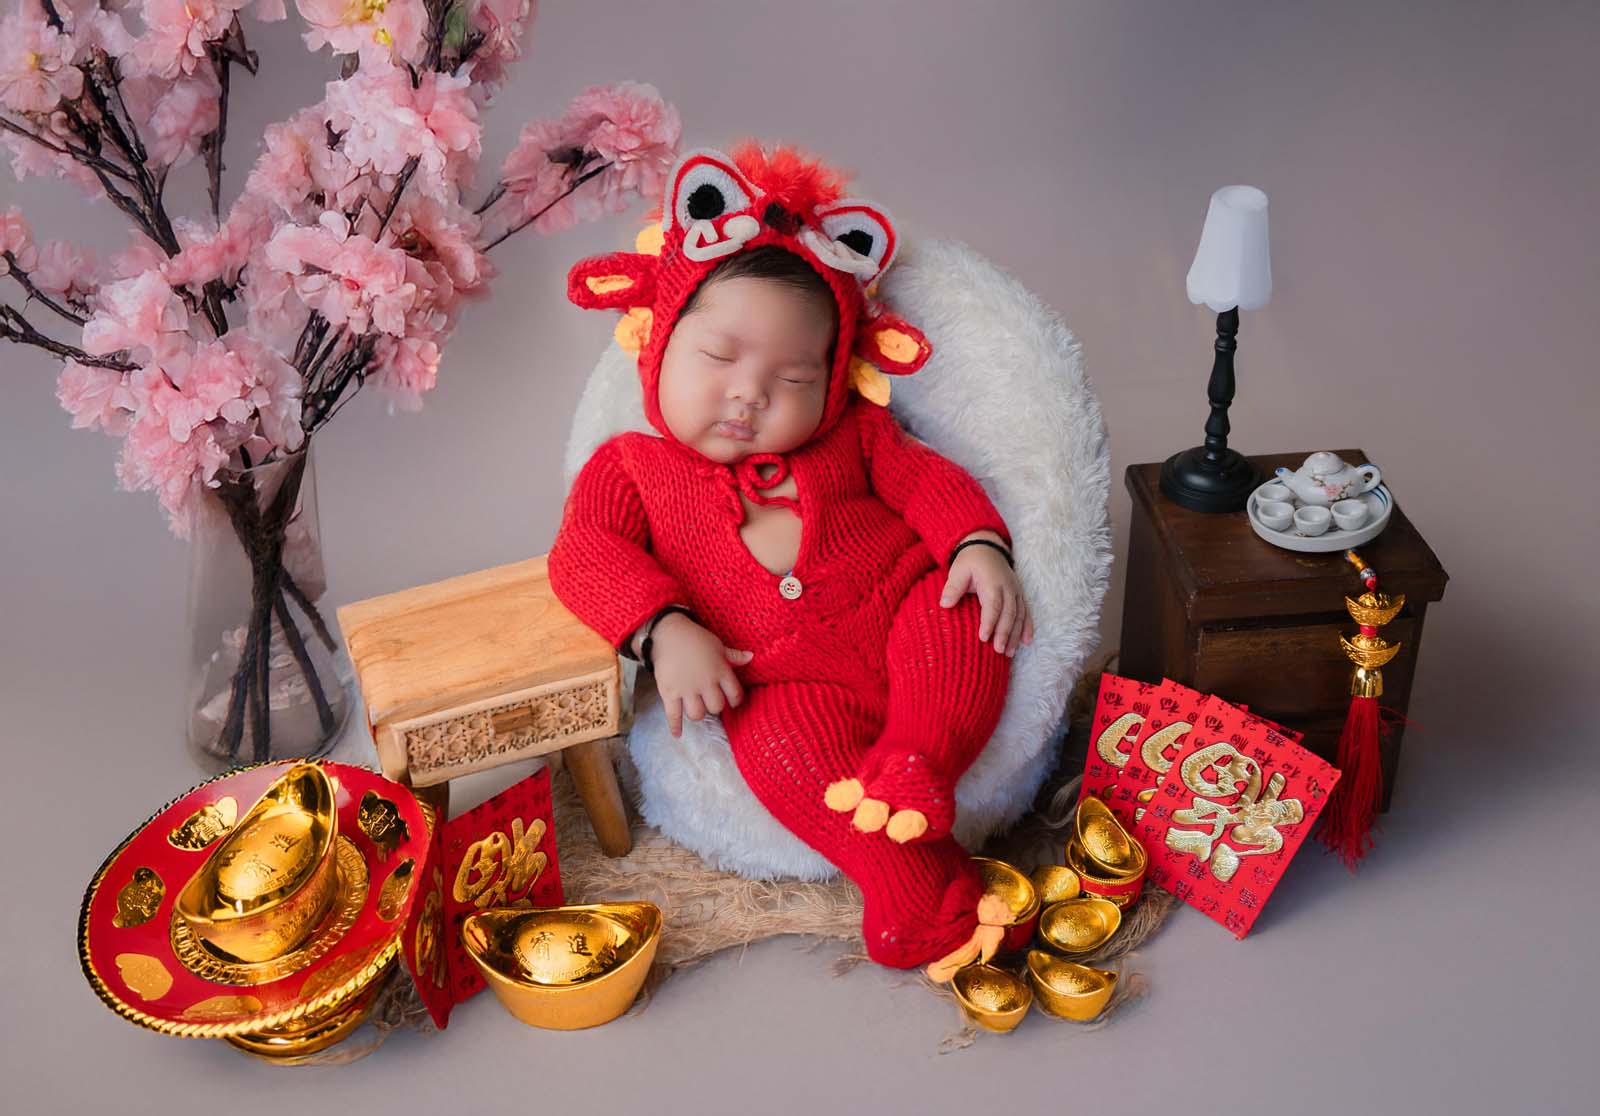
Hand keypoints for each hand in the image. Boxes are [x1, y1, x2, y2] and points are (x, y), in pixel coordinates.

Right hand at [645, 612, 752, 736]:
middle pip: (716, 708)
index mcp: (720, 671)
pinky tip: (678, 734)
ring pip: (698, 714)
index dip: (736, 700)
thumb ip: (733, 656)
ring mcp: (687, 689)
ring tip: (695, 707)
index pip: (735, 694)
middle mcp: (705, 683)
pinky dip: (675, 726)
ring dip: (698, 713)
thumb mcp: (717, 645)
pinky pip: (673, 715)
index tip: (733, 701)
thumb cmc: (695, 638)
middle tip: (709, 701)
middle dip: (714, 706)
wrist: (667, 634)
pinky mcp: (669, 693)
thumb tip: (751, 657)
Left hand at [939, 532, 1033, 655]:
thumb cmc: (970, 561)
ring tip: (1009, 652)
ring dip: (1015, 634)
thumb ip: (953, 587)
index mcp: (992, 582)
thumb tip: (944, 604)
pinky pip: (1026, 612)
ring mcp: (1016, 591)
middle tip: (998, 650)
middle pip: (1009, 613)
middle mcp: (1008, 587)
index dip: (990, 622)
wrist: (986, 547)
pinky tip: (1027, 641)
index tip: (984, 637)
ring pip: (1019, 615)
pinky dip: (1027, 627)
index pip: (993, 605)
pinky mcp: (1019, 595)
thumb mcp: (958, 570)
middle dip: (1004, 633)